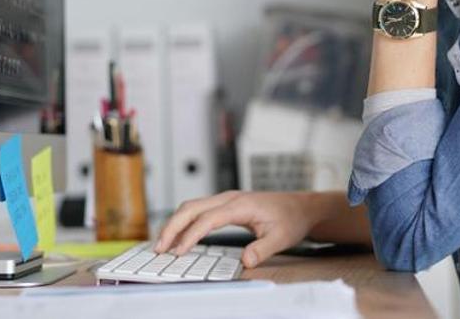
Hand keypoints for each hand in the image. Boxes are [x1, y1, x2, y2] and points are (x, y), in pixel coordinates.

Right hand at [154, 191, 317, 267]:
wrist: (300, 207)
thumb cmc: (291, 219)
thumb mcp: (281, 237)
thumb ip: (263, 249)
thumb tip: (245, 261)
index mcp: (240, 205)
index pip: (208, 218)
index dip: (191, 235)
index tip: (180, 251)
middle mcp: (229, 198)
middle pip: (191, 208)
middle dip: (172, 227)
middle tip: (159, 248)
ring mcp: (226, 199)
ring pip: (191, 206)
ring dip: (175, 223)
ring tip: (163, 244)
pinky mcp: (225, 205)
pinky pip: (198, 210)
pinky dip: (184, 221)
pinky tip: (179, 236)